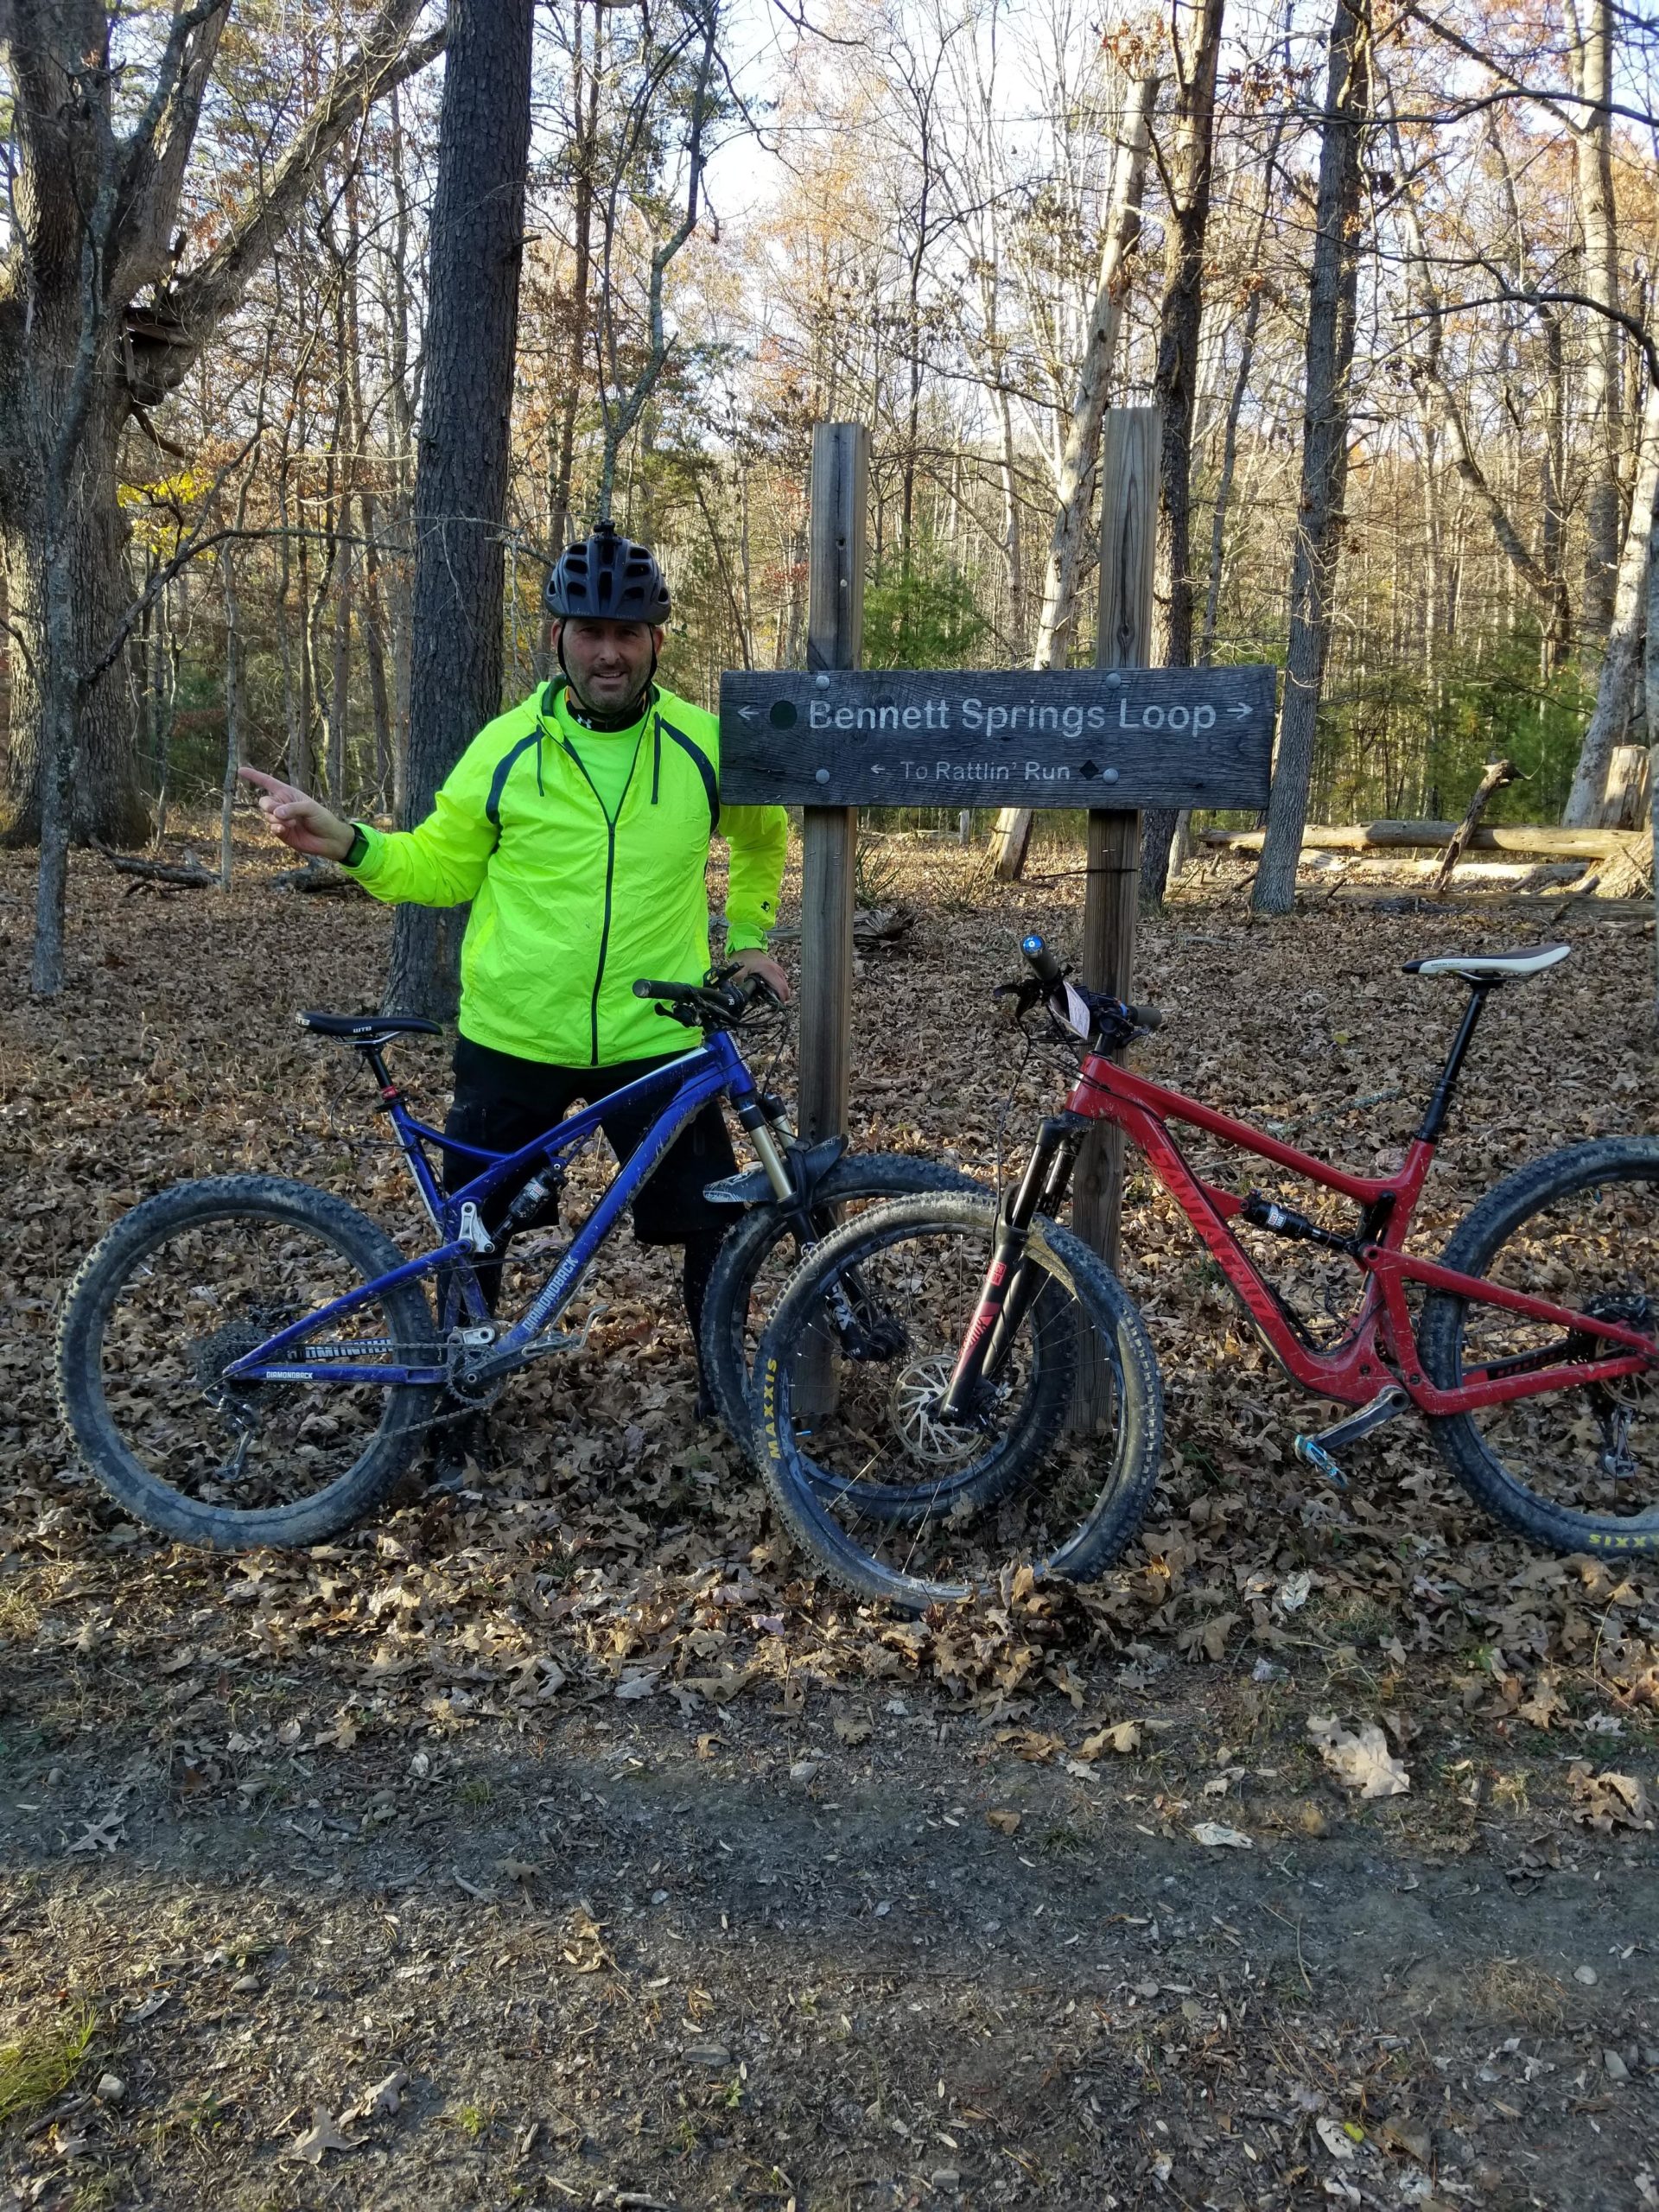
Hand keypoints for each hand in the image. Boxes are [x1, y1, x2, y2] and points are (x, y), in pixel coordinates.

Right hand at [237, 767, 354, 861]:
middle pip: (264, 802)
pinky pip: (272, 828)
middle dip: (269, 806)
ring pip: (268, 816)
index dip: (254, 776)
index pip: (268, 782)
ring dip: (278, 820)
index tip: (240, 769)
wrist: (329, 839)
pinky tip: (284, 830)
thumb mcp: (310, 808)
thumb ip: (292, 808)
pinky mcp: (281, 833)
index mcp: (288, 793)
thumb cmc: (322, 818)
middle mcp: (282, 805)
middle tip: (280, 813)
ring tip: (293, 823)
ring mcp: (280, 819)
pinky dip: (276, 828)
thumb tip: (275, 813)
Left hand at [731, 949, 790, 1003]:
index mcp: (769, 971)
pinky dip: (777, 986)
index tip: (777, 1006)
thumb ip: (743, 986)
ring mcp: (777, 968)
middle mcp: (776, 970)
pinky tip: (770, 990)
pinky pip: (780, 980)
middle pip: (785, 987)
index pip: (781, 988)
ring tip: (770, 997)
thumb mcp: (738, 974)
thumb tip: (745, 996)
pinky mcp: (775, 968)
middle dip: (781, 997)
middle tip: (772, 1003)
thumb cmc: (743, 958)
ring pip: (784, 984)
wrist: (744, 945)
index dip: (781, 999)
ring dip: (779, 992)